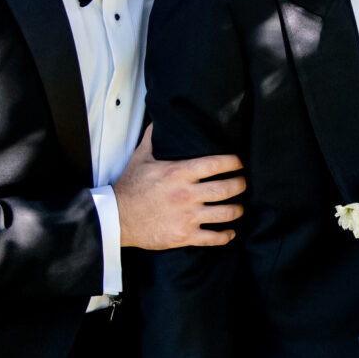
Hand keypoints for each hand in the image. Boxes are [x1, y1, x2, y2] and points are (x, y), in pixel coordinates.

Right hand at [114, 127, 243, 248]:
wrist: (116, 218)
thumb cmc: (130, 187)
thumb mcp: (141, 158)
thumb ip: (153, 138)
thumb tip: (158, 120)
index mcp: (178, 173)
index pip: (215, 164)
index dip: (233, 162)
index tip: (238, 163)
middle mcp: (186, 194)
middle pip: (227, 188)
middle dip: (240, 185)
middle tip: (242, 183)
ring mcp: (187, 216)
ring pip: (226, 213)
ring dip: (237, 209)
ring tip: (238, 206)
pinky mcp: (184, 235)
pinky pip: (214, 237)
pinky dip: (226, 235)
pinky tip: (229, 231)